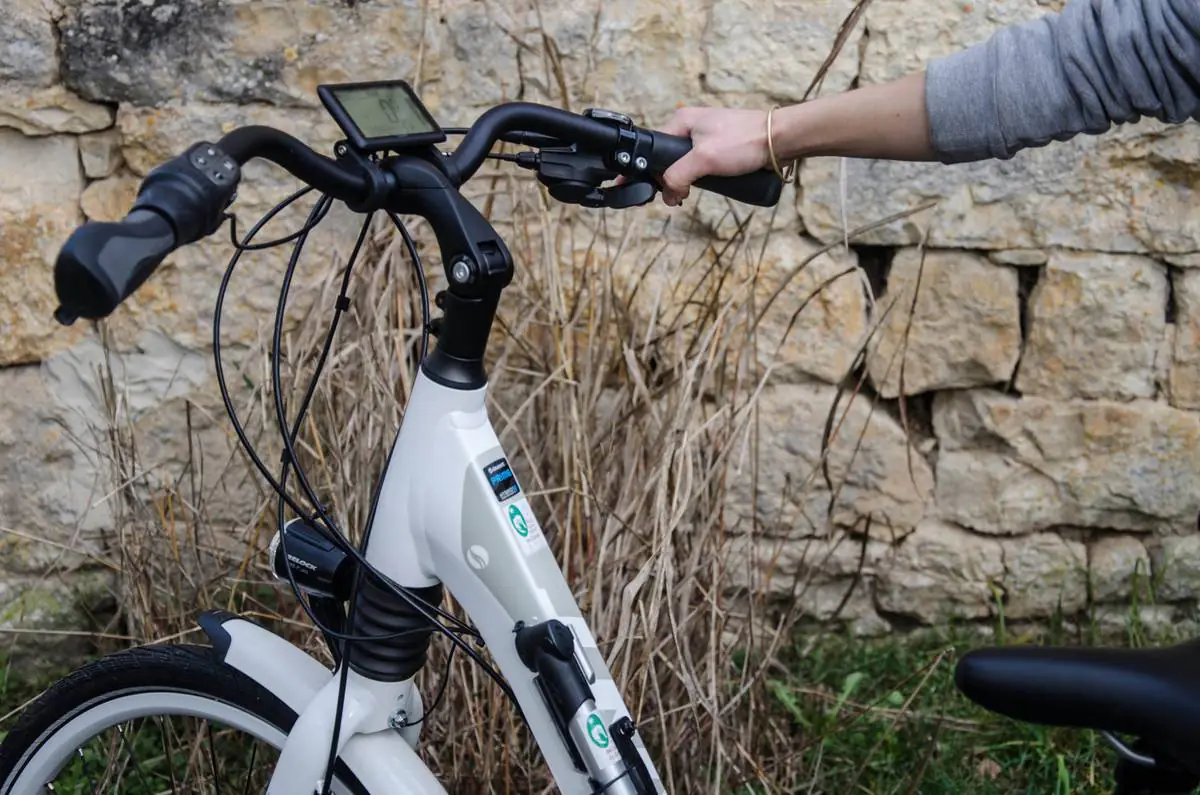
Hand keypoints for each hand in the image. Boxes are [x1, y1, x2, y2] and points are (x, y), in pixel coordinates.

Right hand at [657, 107, 771, 205]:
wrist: (778, 141)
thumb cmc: (743, 142)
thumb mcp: (703, 158)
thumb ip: (678, 175)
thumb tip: (668, 193)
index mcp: (682, 120)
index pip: (656, 148)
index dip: (656, 172)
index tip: (663, 189)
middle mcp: (692, 125)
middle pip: (670, 158)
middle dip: (672, 179)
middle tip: (680, 196)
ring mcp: (707, 136)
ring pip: (686, 163)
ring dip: (687, 180)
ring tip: (690, 194)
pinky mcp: (720, 147)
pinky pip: (702, 165)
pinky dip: (700, 177)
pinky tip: (705, 186)